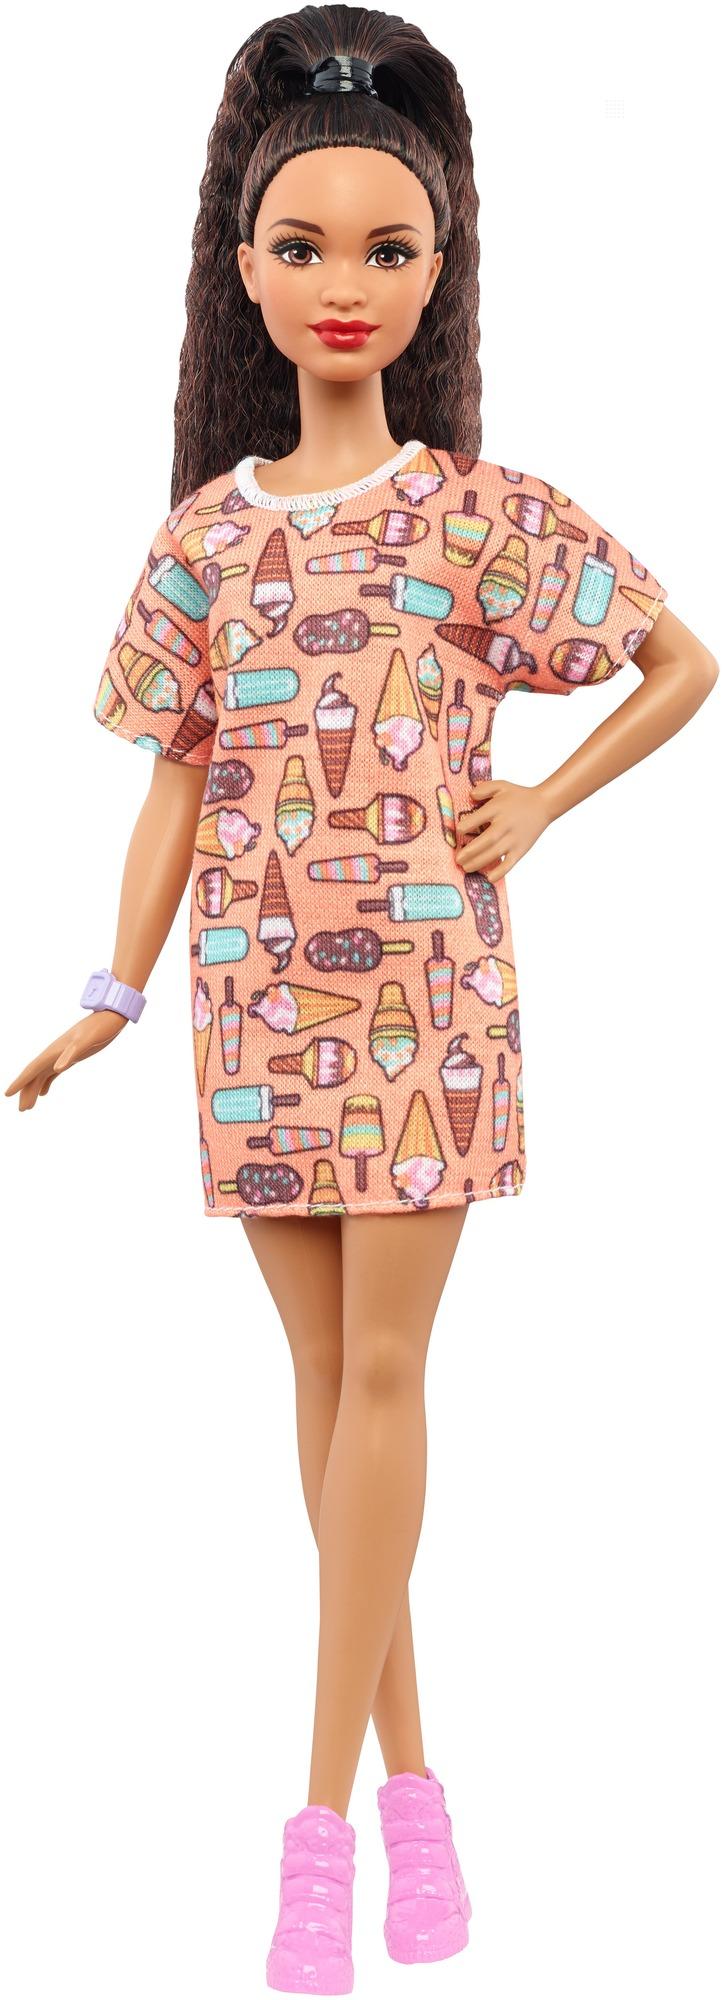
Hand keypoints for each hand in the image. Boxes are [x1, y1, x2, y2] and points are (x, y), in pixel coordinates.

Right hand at [5, 1010, 127, 1110]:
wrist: (110, 1017)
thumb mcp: (87, 1041)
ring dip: (34, 1089)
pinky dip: (46, 1083)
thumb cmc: (99, 1028)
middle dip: (26, 1091)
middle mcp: (54, 1053)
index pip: (32, 1069)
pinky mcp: (70, 1057)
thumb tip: (56, 1069)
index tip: (7, 1094)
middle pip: (35, 1075)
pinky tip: (44, 1093)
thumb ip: (71, 1054)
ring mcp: (62, 1055)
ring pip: (42, 1075)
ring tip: (28, 1106)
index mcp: (54, 1051)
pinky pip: (52, 1072)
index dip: (20, 1082)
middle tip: (22, 1110)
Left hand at [455, 779, 550, 882]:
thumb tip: (471, 795)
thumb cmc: (518, 796)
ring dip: (479, 862)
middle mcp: (505, 825)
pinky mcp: (521, 849)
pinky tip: (489, 878)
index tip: (458, 831)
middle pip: (486, 840)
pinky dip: (500, 871)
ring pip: (495, 853)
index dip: (466, 826)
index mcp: (498, 809)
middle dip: (470, 851)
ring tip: (466, 868)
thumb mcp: (501, 786)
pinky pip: (510, 863)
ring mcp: (514, 839)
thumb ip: (484, 788)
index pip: (478, 818)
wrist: (544, 805)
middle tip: (457, 859)